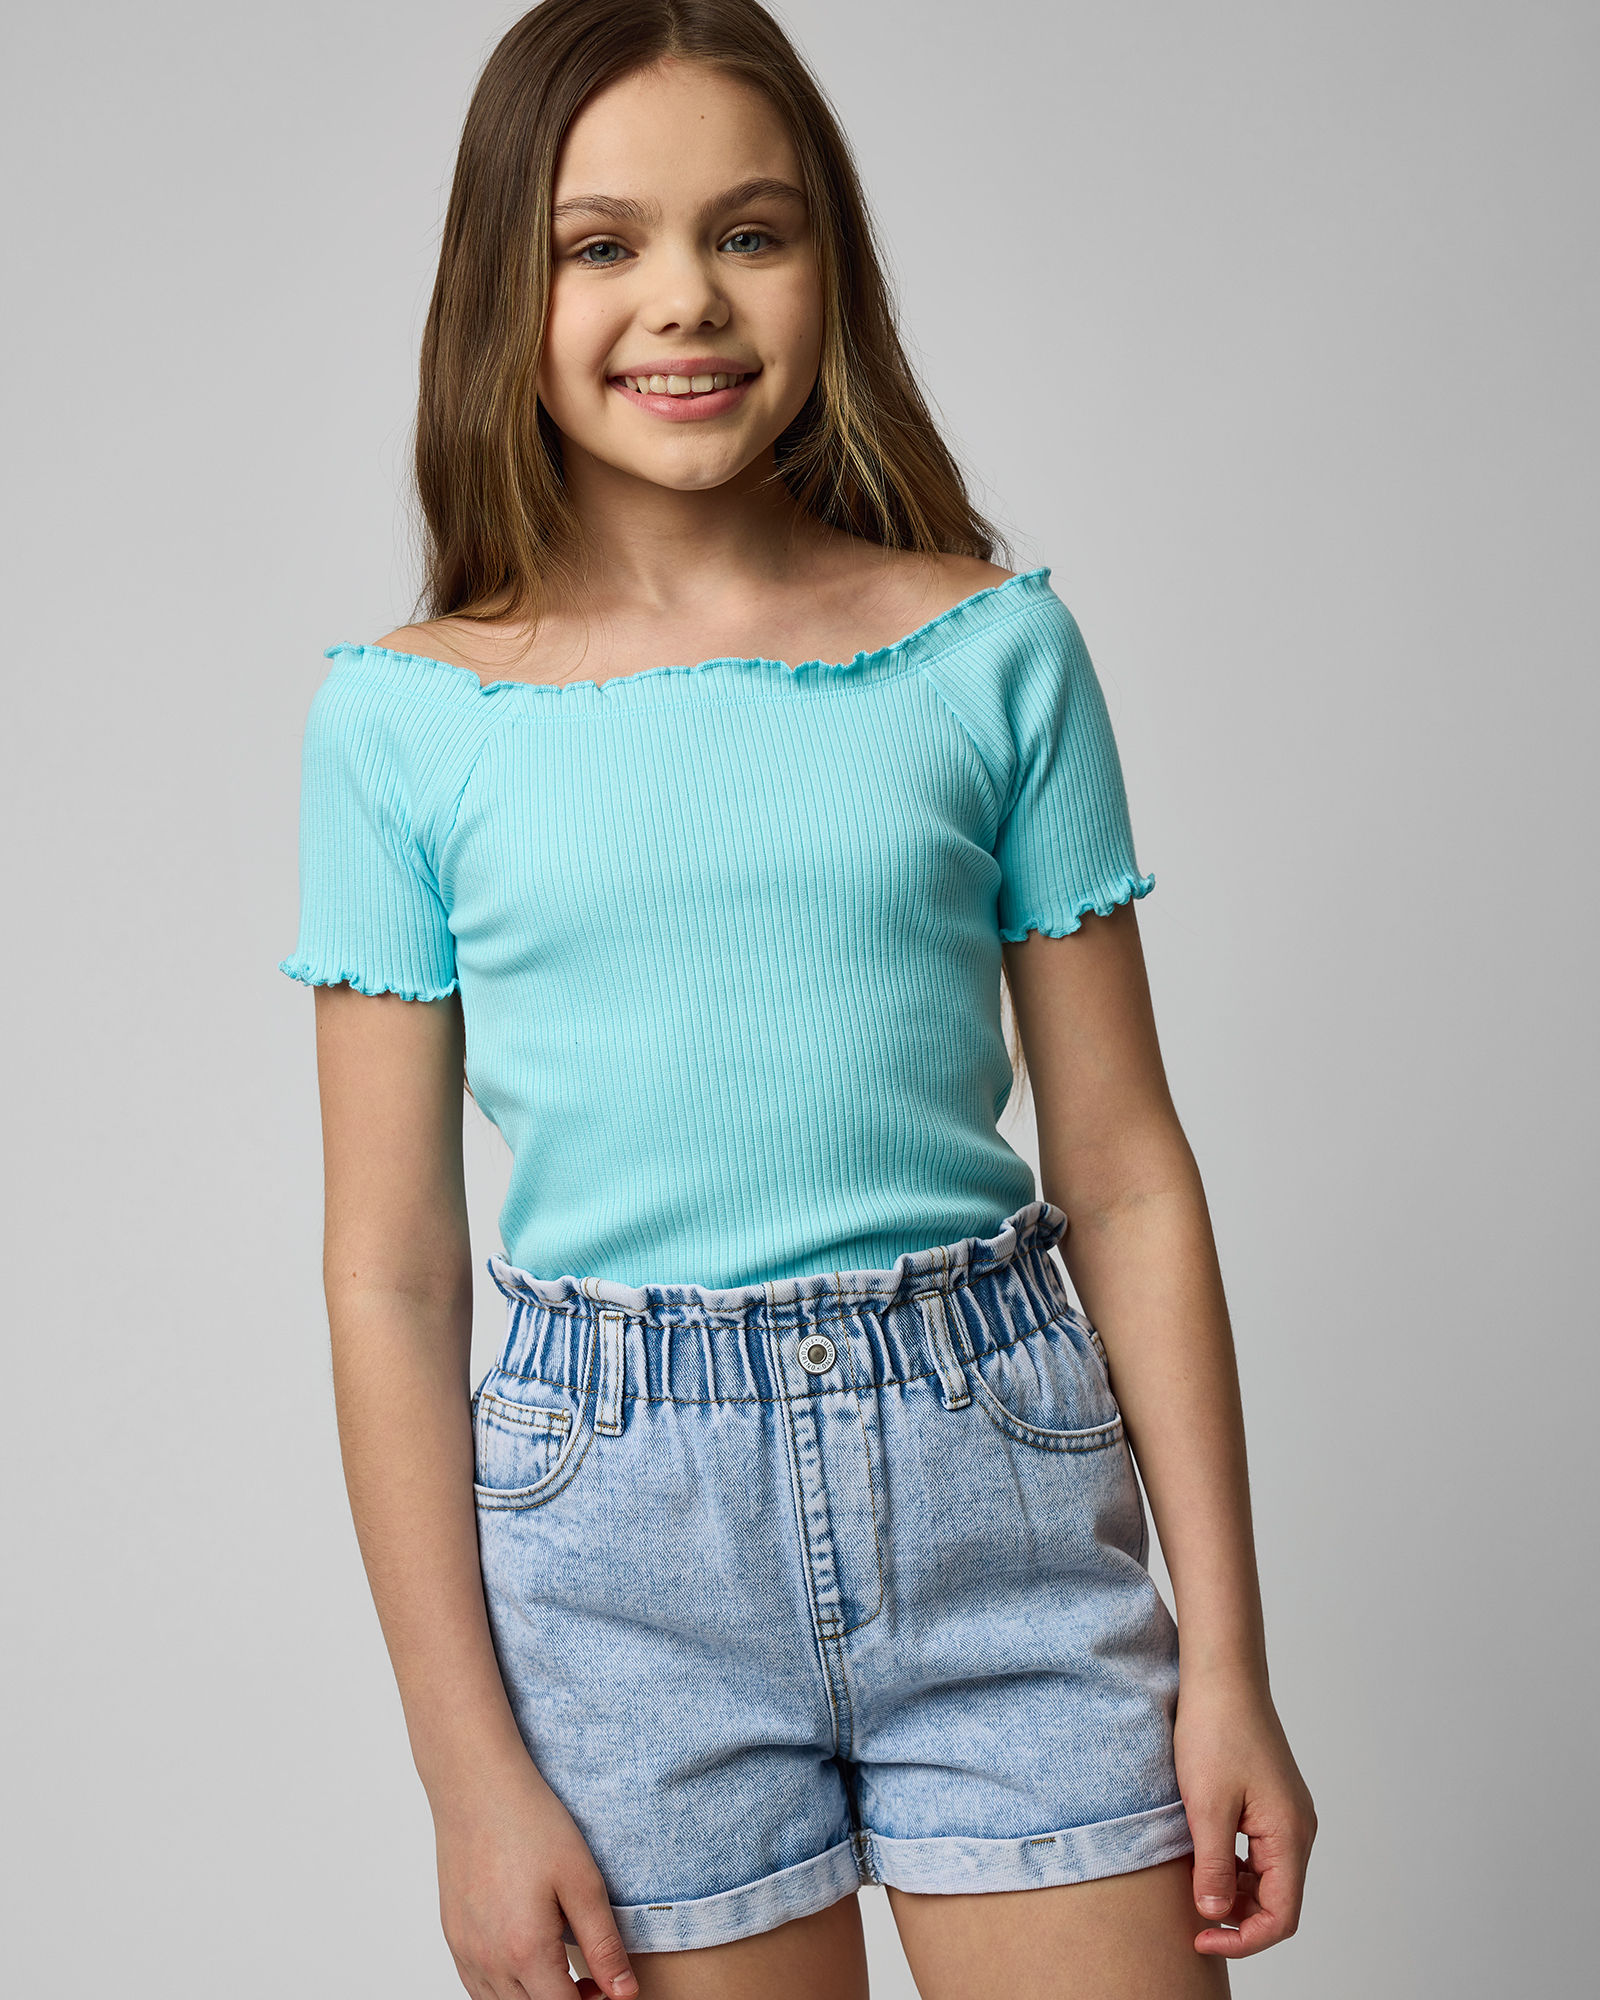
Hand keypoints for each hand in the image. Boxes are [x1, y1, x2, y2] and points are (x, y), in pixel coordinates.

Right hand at [433, 1752, 637, 1999]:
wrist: (477, 1786)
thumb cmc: (531, 1823)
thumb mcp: (582, 1880)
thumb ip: (604, 1944)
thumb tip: (625, 1994)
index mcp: (524, 1950)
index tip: (609, 1986)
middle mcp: (487, 1961)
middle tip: (593, 1977)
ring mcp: (464, 1951)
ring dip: (533, 1998)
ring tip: (562, 1966)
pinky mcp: (452, 1936)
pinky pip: (476, 1986)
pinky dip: (504, 1987)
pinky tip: (525, 1956)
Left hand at [1173, 1671, 1315, 1957]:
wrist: (1222, 1674)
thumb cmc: (1216, 1729)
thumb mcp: (1206, 1805)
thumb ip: (1213, 1866)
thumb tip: (1215, 1915)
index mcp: (1290, 1835)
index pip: (1282, 1917)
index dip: (1243, 1939)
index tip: (1201, 1937)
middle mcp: (1296, 1828)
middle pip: (1277, 1900)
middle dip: (1237, 1917)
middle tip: (1191, 1916)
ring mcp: (1285, 1813)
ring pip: (1266, 1876)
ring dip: (1232, 1890)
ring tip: (1191, 1883)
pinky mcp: (1269, 1800)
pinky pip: (1257, 1850)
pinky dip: (1231, 1863)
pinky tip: (1200, 1854)